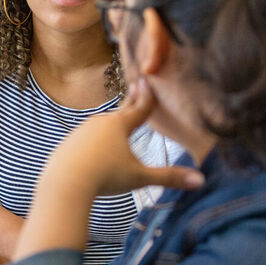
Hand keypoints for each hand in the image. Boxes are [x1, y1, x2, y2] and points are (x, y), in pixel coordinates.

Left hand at [43, 79, 202, 198]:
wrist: (64, 183)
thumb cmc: (105, 177)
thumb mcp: (139, 177)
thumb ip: (168, 177)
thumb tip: (201, 181)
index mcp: (120, 125)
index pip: (140, 108)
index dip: (148, 97)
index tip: (148, 80)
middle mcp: (100, 123)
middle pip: (120, 112)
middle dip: (131, 101)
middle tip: (136, 86)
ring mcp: (81, 132)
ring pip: (100, 126)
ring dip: (110, 123)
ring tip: (116, 119)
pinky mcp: (67, 144)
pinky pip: (84, 140)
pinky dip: (92, 140)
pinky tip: (91, 147)